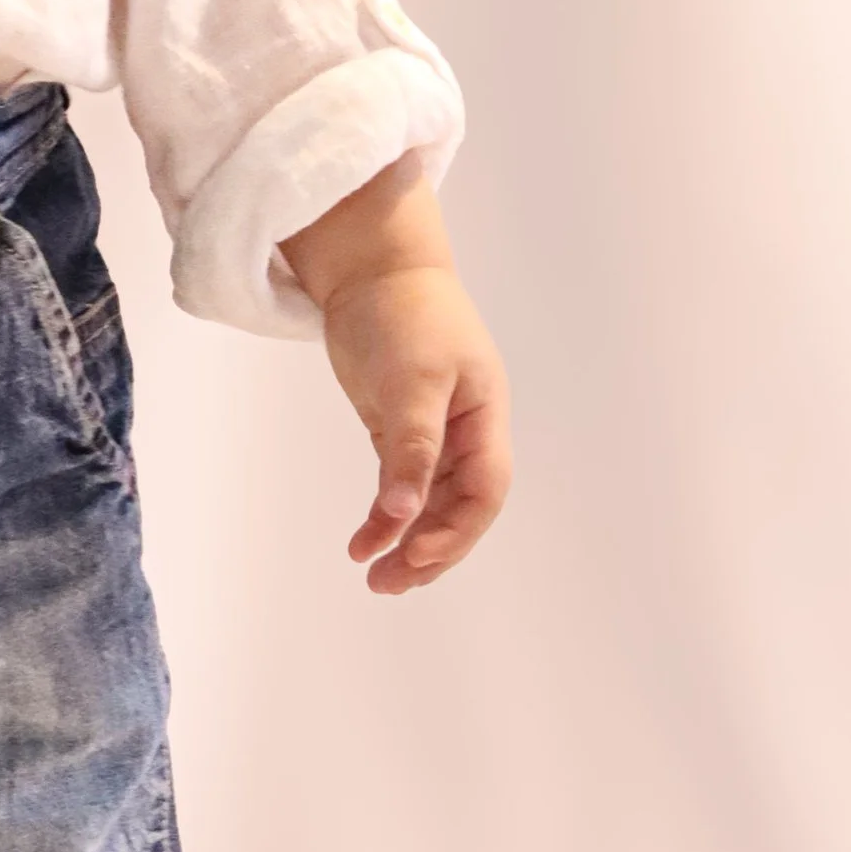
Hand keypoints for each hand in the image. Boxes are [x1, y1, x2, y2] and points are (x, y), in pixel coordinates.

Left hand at [280, 162, 511, 592]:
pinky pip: (403, 484)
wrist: (370, 267)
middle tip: (389, 584)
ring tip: (376, 578)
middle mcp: (467, 429)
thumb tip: (403, 513)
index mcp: (484, 415)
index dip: (457, 529)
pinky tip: (365, 541)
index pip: (485, 489)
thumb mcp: (410, 381)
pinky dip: (388, 515)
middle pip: (461, 506)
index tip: (414, 554)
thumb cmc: (402, 312)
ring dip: (408, 540)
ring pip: (431, 502)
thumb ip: (409, 448)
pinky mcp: (400, 428)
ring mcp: (435, 430)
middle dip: (431, 549)